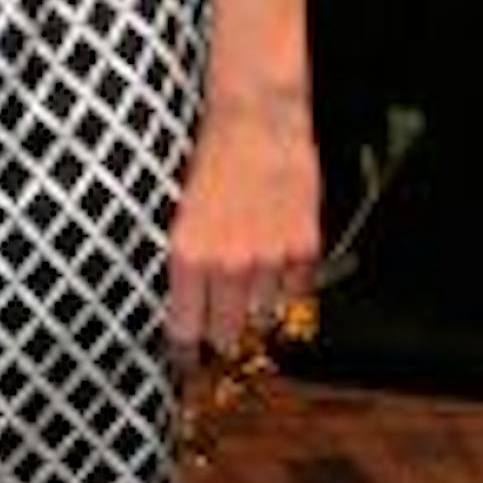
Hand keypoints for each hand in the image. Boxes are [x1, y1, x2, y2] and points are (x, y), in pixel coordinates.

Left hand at [167, 92, 319, 363]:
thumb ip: (185, 263)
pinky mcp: (303, 247)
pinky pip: (296, 292)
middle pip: (225, 336)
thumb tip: (186, 308)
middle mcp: (227, 266)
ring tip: (248, 287)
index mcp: (187, 257)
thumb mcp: (179, 214)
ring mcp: (269, 259)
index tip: (185, 364)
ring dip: (254, 311)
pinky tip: (274, 264)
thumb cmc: (208, 158)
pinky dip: (286, 288)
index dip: (185, 353)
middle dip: (221, 337)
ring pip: (262, 317)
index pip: (185, 332)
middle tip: (219, 332)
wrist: (255, 119)